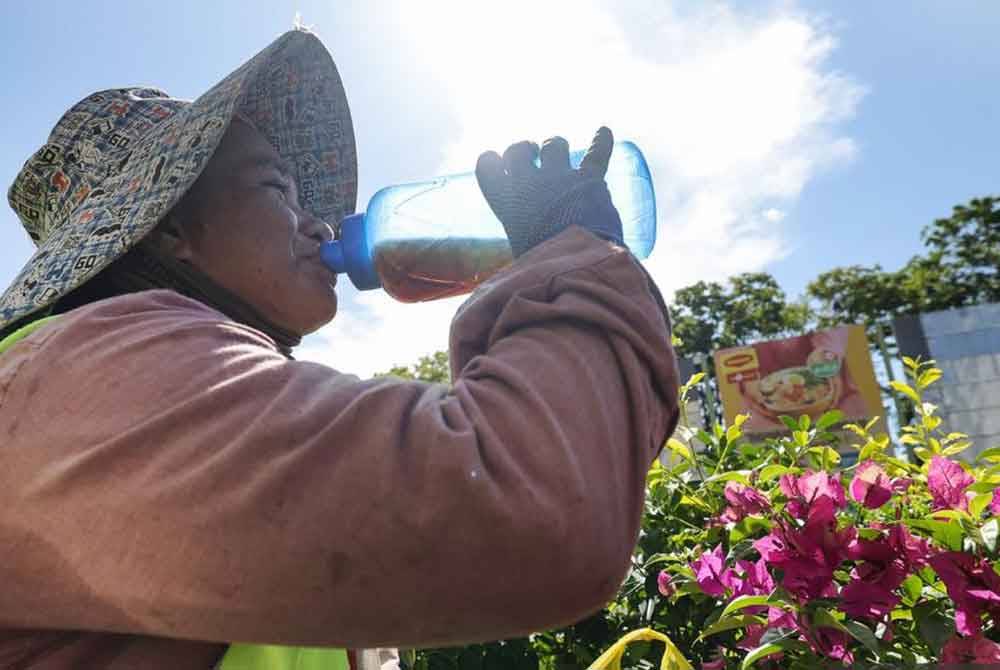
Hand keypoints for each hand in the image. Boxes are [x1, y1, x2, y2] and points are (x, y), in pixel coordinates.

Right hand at [475, 127, 623, 257]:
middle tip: (531, 156)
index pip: (486, 165)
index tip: (498, 163)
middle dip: (524, 149)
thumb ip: (522, 233)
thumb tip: (528, 248)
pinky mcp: (589, 179)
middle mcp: (529, 183)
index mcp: (506, 202)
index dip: (492, 160)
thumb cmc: (543, 267)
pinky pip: (596, 153)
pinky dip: (601, 141)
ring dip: (555, 146)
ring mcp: (559, 178)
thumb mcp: (519, 251)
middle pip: (518, 149)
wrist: (575, 267)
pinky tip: (603, 132)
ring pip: (554, 144)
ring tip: (558, 153)